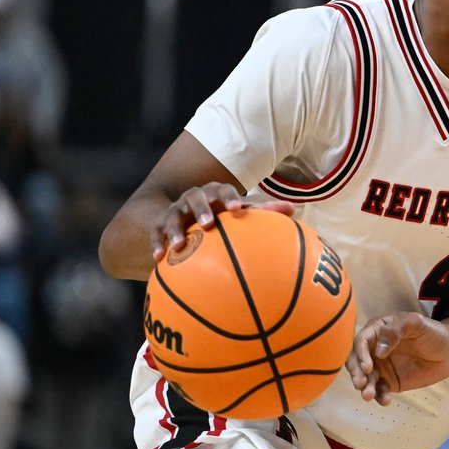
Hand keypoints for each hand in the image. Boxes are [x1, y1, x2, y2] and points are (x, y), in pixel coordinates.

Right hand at [149, 182, 293, 260]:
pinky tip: (158, 258)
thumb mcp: (239, 213)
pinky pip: (156, 234)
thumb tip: (293, 209)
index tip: (238, 208)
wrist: (184, 215)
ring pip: (172, 216)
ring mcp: (175, 211)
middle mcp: (194, 199)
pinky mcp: (159, 226)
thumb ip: (263, 211)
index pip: (223, 190)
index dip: (230, 197)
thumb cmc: (222, 215)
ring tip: (179, 245)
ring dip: (175, 229)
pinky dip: (157, 244)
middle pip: (195, 198)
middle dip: (201, 209)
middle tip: (208, 225)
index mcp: (215, 194)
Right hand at [347, 313, 448, 404]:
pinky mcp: (389, 382)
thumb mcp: (416, 323)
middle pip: (356, 361)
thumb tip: (379, 351)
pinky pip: (379, 390)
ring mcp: (381, 367)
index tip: (367, 366)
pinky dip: (379, 396)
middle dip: (355, 373)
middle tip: (360, 384)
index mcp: (378, 330)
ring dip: (364, 387)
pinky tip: (385, 400)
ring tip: (368, 395)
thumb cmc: (433, 332)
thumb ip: (396, 330)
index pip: (362, 341)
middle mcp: (375, 349)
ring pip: (365, 378)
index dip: (361, 354)